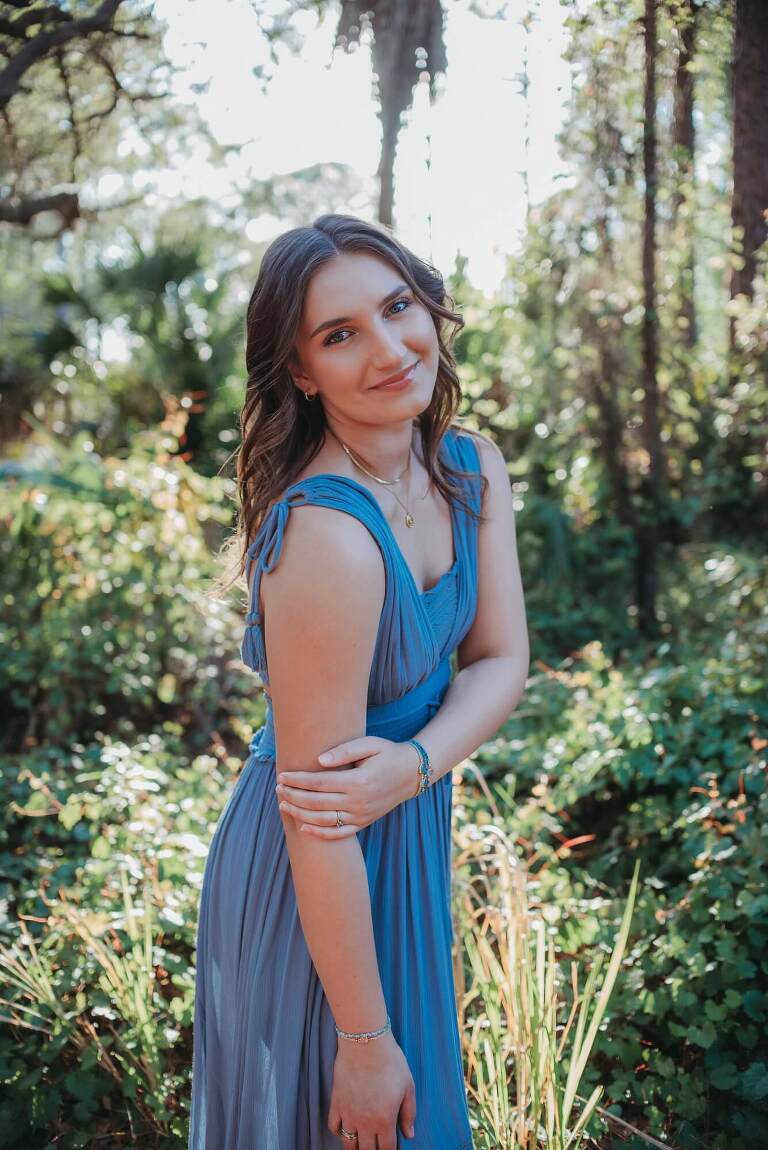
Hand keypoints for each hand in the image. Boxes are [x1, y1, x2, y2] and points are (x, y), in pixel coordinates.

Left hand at [275, 736, 420, 838]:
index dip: (298, 780)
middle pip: (317, 802)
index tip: (282, 775)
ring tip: (284, 805)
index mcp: (358, 781)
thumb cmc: (388, 753)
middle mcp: (359, 801)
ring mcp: (362, 815)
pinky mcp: (364, 822)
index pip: (319, 783)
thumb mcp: (369, 744)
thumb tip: (318, 761)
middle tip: (278, 789)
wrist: (412, 773)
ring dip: (300, 814)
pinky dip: (320, 833)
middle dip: (294, 796)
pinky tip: (303, 826)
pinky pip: (339, 833)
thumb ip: (344, 751)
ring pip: (324, 820)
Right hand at [328, 1029, 416, 1145]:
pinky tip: (347, 1128)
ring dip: (355, 1147)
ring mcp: (348, 1113)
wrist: (365, 1042)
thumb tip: (409, 1134)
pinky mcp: (336, 1102)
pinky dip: (339, 1132)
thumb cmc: (390, 1061)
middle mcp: (364, 1122)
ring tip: (361, 1144)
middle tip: (376, 1145)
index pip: (386, 1149)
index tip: (390, 1148)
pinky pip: (333, 1127)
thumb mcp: (408, 1086)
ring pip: (348, 1144)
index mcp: (384, 1120)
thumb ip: (409, 1113)